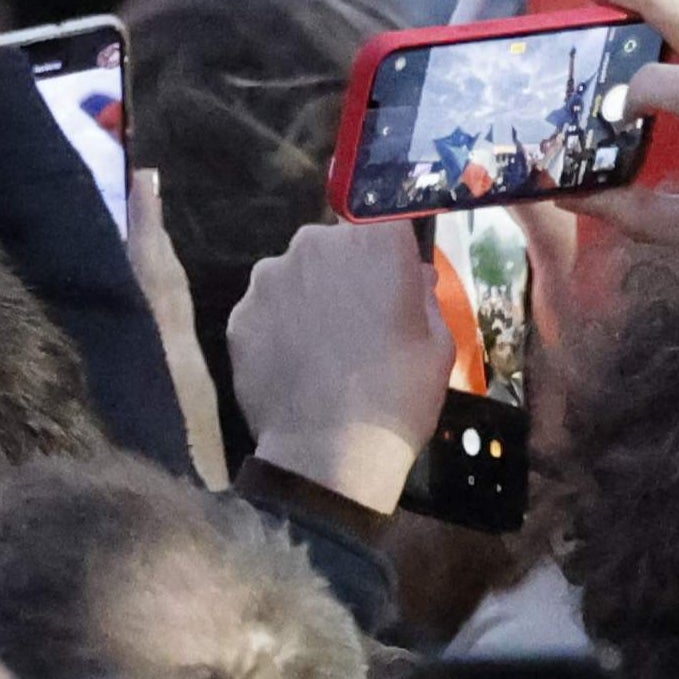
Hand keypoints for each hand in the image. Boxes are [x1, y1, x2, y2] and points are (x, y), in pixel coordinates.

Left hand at [221, 217, 447, 508]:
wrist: (330, 454)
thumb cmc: (398, 395)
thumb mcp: (439, 344)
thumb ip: (423, 296)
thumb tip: (412, 276)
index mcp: (374, 241)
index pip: (385, 224)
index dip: (389, 256)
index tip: (393, 285)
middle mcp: (315, 243)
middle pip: (333, 246)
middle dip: (345, 274)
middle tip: (357, 324)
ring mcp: (269, 277)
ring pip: (293, 276)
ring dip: (307, 299)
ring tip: (320, 350)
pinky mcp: (239, 314)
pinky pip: (265, 311)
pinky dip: (277, 330)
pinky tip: (293, 365)